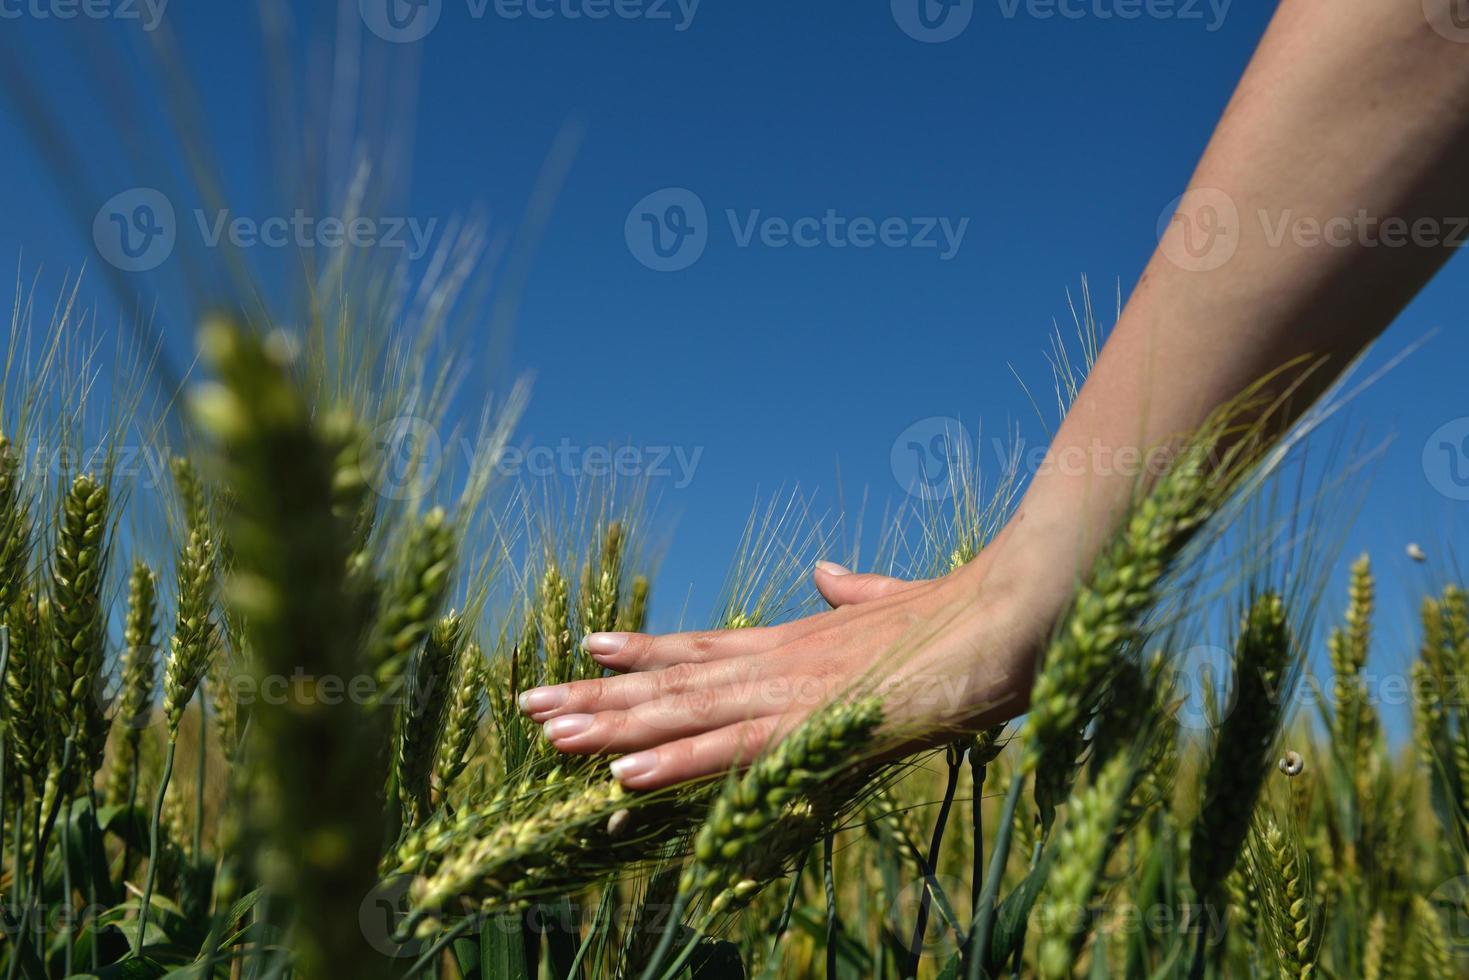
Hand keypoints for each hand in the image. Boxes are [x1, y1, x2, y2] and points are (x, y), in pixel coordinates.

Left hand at [518, 530, 1055, 790]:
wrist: (1011, 610)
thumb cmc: (964, 616)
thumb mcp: (896, 606)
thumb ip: (855, 593)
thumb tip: (827, 572)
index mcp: (795, 643)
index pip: (701, 648)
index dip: (642, 652)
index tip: (588, 650)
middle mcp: (778, 661)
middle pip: (671, 681)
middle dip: (598, 696)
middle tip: (527, 702)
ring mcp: (791, 691)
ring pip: (683, 713)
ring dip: (612, 728)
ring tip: (546, 735)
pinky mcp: (817, 724)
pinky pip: (731, 751)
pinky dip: (675, 764)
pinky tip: (624, 778)